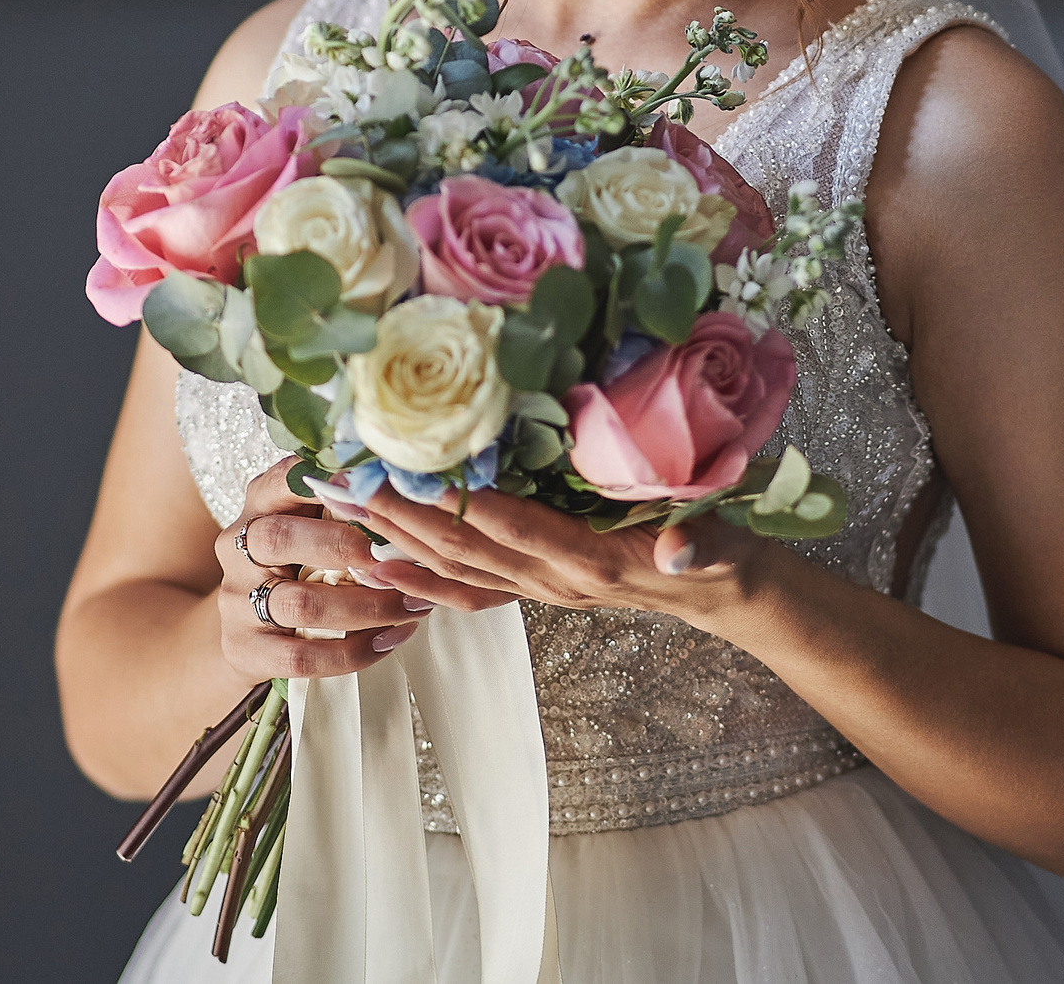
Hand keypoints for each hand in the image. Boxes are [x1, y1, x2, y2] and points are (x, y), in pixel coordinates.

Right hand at [212, 459, 519, 681]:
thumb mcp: (308, 524)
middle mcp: (238, 547)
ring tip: (413, 606)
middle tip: (398, 556)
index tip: (374, 493)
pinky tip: (390, 640)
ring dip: (367, 607)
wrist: (245, 633)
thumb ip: (341, 504)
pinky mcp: (244, 649)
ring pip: (301, 604)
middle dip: (345, 547)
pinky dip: (354, 651)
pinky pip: (301, 657)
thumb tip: (407, 486)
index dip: (326, 483)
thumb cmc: (296, 565)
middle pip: (280, 538)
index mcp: (258, 506)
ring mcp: (236, 602)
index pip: (281, 479)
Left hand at [349, 483, 772, 626]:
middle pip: (461, 547)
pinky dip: (415, 577)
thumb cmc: (722, 557)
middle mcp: (554, 581)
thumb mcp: (722, 546)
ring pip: (452, 566)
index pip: (510, 527)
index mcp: (591, 562)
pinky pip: (463, 589)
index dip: (455, 501)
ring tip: (339, 502)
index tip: (402, 468)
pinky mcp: (535, 587)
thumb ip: (700, 548)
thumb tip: (678, 549)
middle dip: (397, 513)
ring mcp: (540, 588)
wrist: (724, 595)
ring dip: (392, 536)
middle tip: (341, 477)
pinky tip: (372, 561)